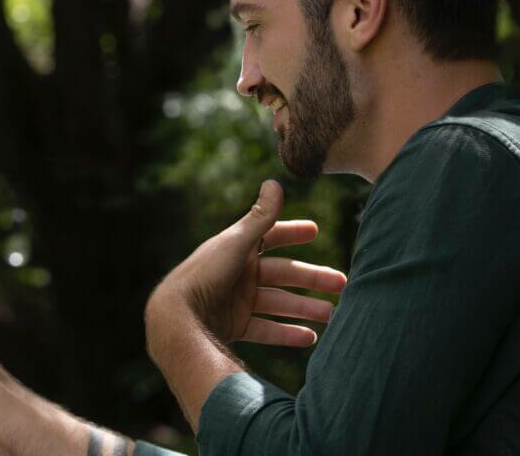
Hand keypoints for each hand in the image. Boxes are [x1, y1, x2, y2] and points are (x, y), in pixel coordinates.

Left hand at [150, 180, 346, 346]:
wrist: (178, 318)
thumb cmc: (205, 274)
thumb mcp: (237, 243)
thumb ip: (260, 217)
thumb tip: (275, 182)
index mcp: (238, 250)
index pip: (271, 236)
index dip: (292, 232)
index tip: (315, 230)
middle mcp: (239, 274)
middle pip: (283, 275)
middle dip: (312, 278)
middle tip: (342, 283)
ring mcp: (237, 301)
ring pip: (279, 303)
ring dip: (305, 308)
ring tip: (331, 314)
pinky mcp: (234, 325)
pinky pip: (266, 329)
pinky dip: (287, 334)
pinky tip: (310, 338)